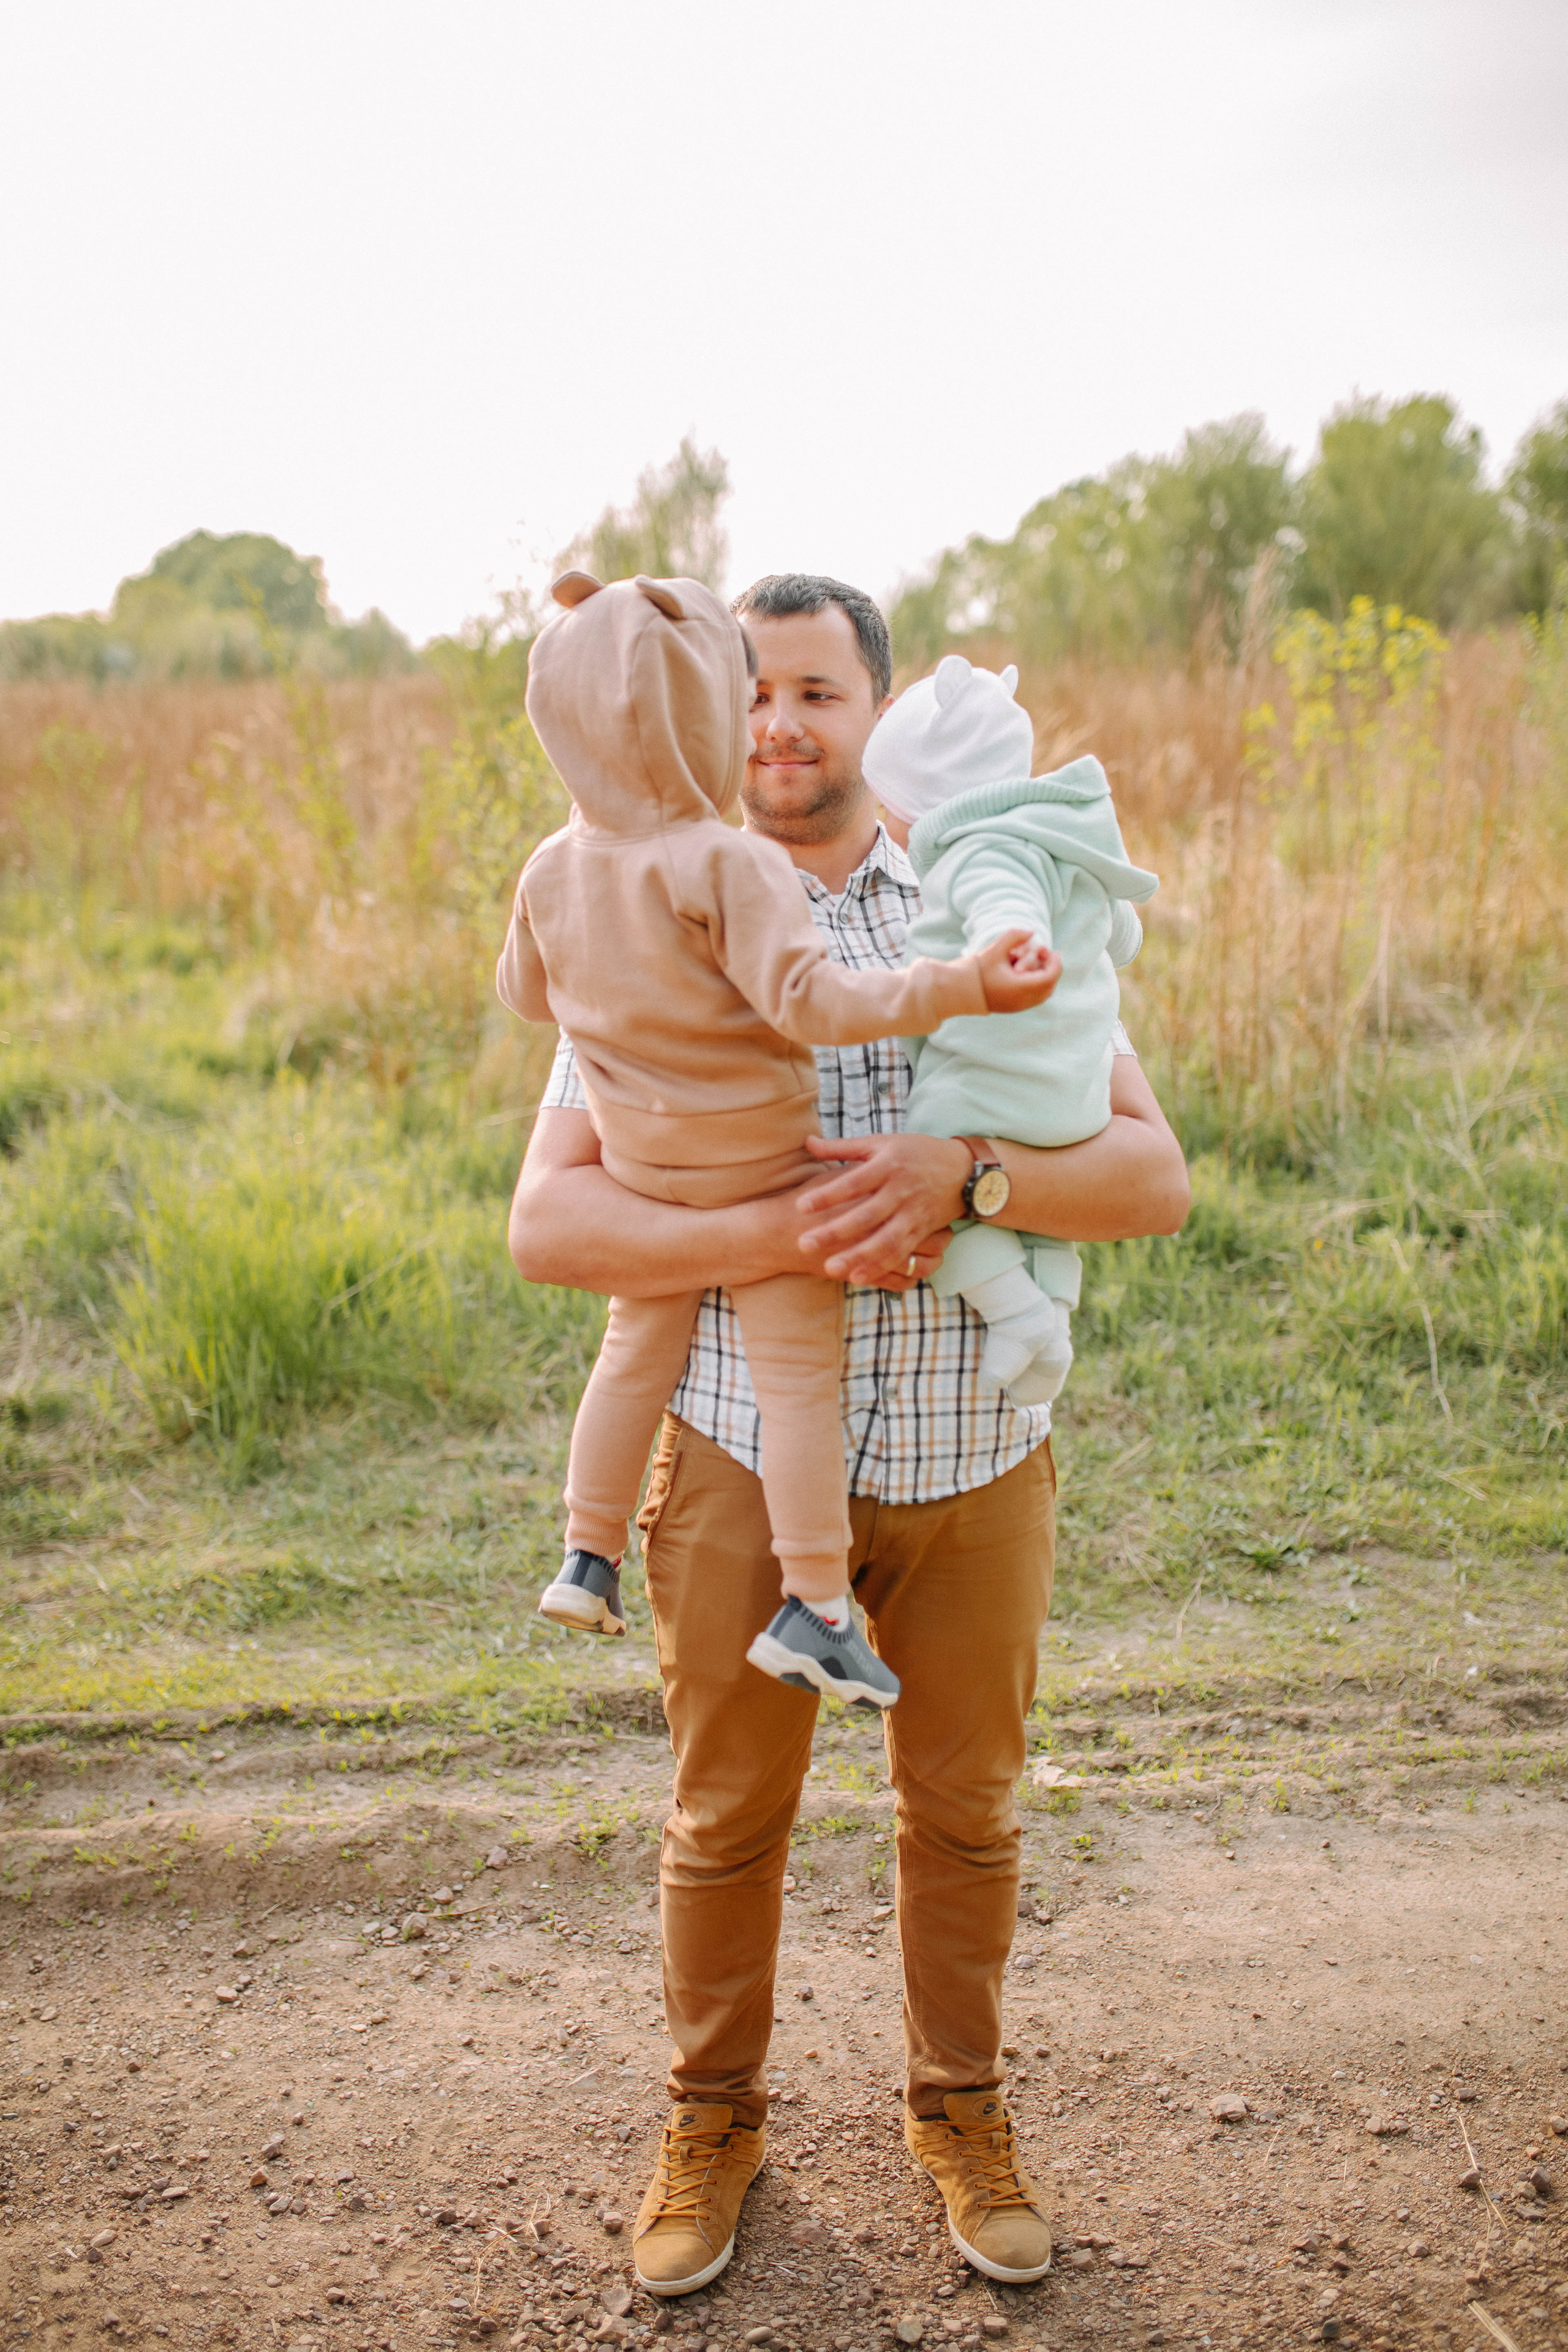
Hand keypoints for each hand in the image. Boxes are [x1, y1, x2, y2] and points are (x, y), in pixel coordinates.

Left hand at [795, 1132, 970, 1284]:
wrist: (964, 1170)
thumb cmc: (916, 1152)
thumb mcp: (882, 1143)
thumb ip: (843, 1147)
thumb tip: (808, 1142)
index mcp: (888, 1165)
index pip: (853, 1182)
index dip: (827, 1195)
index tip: (800, 1207)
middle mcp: (901, 1191)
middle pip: (865, 1216)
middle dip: (834, 1232)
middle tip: (803, 1243)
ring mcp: (914, 1214)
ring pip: (884, 1241)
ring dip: (858, 1257)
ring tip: (830, 1268)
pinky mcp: (923, 1231)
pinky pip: (901, 1253)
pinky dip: (880, 1267)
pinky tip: (858, 1277)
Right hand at [974, 927, 1061, 1012]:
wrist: (958, 991)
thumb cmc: (976, 970)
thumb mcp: (995, 948)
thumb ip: (1014, 936)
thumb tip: (1031, 932)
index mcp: (1020, 988)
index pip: (1050, 976)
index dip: (1054, 961)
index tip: (1045, 948)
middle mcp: (1022, 1001)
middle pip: (1050, 986)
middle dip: (1050, 968)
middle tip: (1042, 953)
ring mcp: (1018, 1007)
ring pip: (1043, 994)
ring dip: (1044, 977)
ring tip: (1035, 962)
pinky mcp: (1013, 1008)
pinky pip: (1034, 998)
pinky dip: (1036, 985)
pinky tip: (1027, 972)